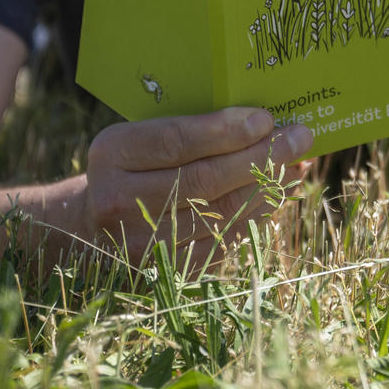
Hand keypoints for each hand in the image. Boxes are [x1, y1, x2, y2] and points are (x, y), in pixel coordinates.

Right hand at [77, 107, 312, 264]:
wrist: (88, 226)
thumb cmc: (129, 168)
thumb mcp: (138, 137)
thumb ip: (186, 128)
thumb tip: (261, 122)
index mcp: (112, 154)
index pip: (177, 141)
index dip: (225, 131)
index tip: (266, 118)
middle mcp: (120, 201)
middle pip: (204, 179)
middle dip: (261, 156)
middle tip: (300, 137)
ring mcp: (142, 242)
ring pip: (219, 212)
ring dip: (267, 187)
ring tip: (297, 165)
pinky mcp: (165, 269)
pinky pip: (222, 240)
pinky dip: (256, 215)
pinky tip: (277, 195)